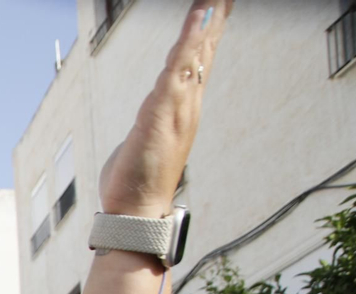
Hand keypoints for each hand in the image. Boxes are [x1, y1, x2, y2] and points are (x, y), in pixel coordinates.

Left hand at [97, 2, 230, 218]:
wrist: (136, 210)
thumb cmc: (138, 180)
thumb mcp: (146, 137)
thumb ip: (152, 120)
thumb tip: (150, 120)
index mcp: (182, 106)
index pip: (199, 58)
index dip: (209, 28)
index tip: (219, 1)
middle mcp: (187, 103)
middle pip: (205, 49)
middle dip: (216, 14)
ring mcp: (177, 107)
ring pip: (195, 54)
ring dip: (205, 21)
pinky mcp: (161, 113)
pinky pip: (177, 71)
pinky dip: (188, 45)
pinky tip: (195, 22)